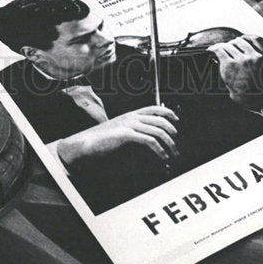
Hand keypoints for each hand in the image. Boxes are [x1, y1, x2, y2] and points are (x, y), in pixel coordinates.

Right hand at [56, 105, 178, 167]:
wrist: (86, 143)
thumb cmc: (101, 140)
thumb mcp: (119, 131)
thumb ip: (132, 131)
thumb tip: (145, 138)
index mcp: (130, 114)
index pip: (154, 107)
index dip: (167, 111)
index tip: (176, 120)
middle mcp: (131, 116)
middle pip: (159, 119)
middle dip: (171, 130)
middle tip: (176, 143)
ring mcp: (129, 124)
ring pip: (157, 130)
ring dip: (168, 143)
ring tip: (172, 153)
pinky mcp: (126, 135)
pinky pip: (149, 140)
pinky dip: (159, 149)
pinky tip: (162, 156)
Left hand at [209, 34, 262, 110]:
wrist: (251, 99)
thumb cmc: (255, 86)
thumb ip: (256, 55)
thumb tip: (240, 43)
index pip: (257, 39)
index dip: (248, 38)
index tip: (242, 39)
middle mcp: (254, 56)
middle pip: (240, 41)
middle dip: (234, 44)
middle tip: (229, 50)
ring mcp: (242, 60)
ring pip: (229, 45)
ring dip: (224, 47)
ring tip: (220, 50)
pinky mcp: (229, 64)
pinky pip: (219, 50)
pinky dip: (213, 48)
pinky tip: (210, 50)